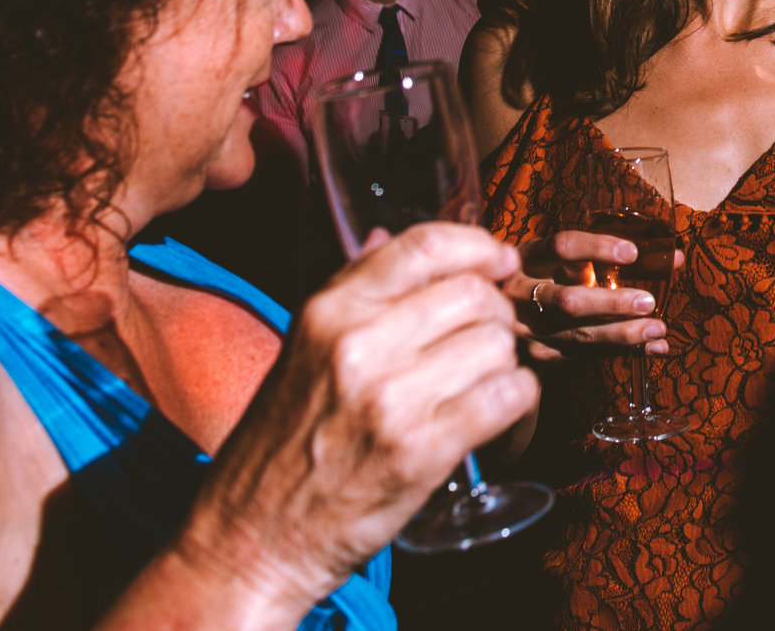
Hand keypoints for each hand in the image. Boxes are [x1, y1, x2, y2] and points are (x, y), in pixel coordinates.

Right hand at [178, 222, 536, 611]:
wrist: (254, 539)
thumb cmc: (282, 445)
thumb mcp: (301, 349)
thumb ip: (349, 291)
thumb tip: (389, 236)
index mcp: (328, 311)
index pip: (422, 245)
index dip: (476, 246)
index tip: (498, 261)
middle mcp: (358, 345)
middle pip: (474, 294)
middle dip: (497, 313)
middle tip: (489, 342)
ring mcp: (391, 399)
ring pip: (498, 344)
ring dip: (508, 364)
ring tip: (489, 388)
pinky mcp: (422, 452)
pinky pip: (508, 398)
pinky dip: (520, 407)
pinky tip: (501, 422)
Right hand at [515, 230, 671, 357]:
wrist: (488, 316)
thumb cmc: (536, 273)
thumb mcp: (553, 254)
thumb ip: (602, 252)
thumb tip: (672, 255)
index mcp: (525, 257)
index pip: (561, 247)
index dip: (597, 248)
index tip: (632, 252)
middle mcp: (520, 295)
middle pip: (568, 301)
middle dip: (612, 304)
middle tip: (649, 302)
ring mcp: (527, 331)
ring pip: (577, 335)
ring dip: (623, 334)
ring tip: (658, 330)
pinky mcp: (540, 356)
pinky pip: (584, 355)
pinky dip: (622, 352)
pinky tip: (652, 348)